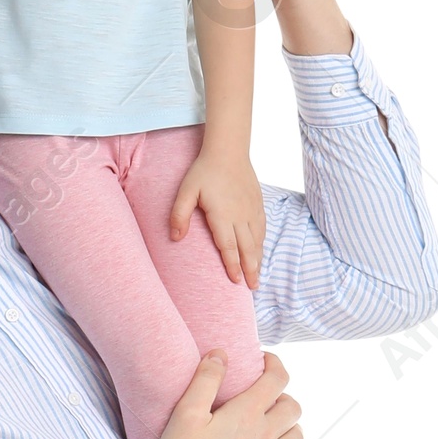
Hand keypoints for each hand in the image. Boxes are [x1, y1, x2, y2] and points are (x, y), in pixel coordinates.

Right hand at [141, 350, 311, 438]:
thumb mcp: (186, 414)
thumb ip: (205, 380)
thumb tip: (220, 354)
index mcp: (247, 414)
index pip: (275, 379)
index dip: (274, 364)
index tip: (263, 360)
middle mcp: (265, 437)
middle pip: (292, 408)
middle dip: (283, 395)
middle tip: (266, 396)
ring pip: (297, 438)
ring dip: (292, 426)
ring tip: (279, 424)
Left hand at [169, 145, 265, 287]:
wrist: (228, 150)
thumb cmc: (204, 171)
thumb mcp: (186, 191)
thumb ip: (179, 215)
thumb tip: (175, 238)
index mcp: (223, 215)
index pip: (228, 246)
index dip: (233, 265)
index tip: (236, 281)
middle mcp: (240, 216)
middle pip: (247, 248)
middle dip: (250, 269)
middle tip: (252, 287)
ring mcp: (251, 210)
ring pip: (257, 240)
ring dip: (258, 259)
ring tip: (257, 276)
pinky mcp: (258, 204)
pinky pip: (262, 228)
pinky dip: (262, 243)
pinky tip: (260, 252)